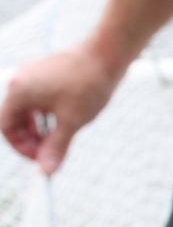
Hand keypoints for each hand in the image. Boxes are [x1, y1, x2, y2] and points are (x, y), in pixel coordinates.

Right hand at [1, 43, 122, 174]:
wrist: (108, 54)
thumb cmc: (89, 85)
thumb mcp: (72, 121)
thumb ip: (57, 147)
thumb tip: (47, 171)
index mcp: (19, 92)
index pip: (6, 127)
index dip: (21, 147)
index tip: (40, 159)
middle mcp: (21, 81)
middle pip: (15, 118)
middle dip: (31, 139)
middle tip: (52, 153)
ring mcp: (33, 75)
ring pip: (29, 109)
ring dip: (41, 128)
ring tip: (61, 138)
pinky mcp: (46, 73)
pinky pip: (39, 99)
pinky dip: (48, 114)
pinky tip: (67, 121)